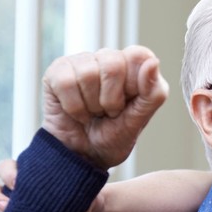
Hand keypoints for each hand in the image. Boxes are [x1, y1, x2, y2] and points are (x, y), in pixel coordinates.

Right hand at [42, 45, 167, 169]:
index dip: (134, 84)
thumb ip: (153, 92)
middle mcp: (109, 58)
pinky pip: (66, 82)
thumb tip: (153, 62)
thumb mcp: (140, 119)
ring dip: (91, 105)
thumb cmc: (114, 135)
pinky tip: (77, 112)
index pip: (139, 55)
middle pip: (113, 65)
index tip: (129, 103)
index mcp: (134, 65)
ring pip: (88, 74)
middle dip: (111, 100)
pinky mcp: (57, 71)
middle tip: (109, 112)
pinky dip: (74, 107)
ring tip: (93, 112)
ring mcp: (82, 62)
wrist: (83, 156)